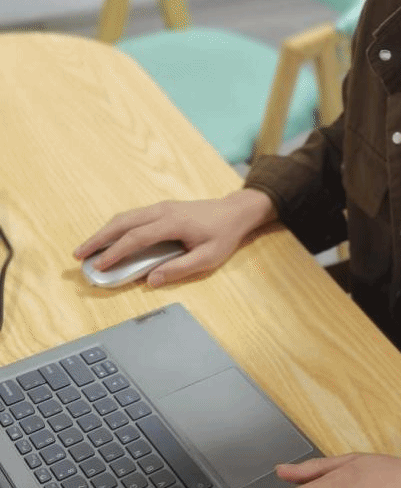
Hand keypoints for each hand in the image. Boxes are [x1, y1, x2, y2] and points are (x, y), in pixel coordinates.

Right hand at [72, 192, 276, 286]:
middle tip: (78, 255)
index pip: (136, 238)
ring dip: (103, 232)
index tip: (99, 266)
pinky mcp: (161, 208)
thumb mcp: (208, 257)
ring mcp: (160, 207)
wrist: (235, 211)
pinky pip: (132, 216)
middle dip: (98, 239)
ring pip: (124, 217)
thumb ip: (179, 269)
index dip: (115, 252)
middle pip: (122, 223)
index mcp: (172, 223)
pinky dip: (115, 227)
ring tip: (87, 248)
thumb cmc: (223, 235)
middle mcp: (162, 211)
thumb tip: (151, 281)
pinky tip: (108, 238)